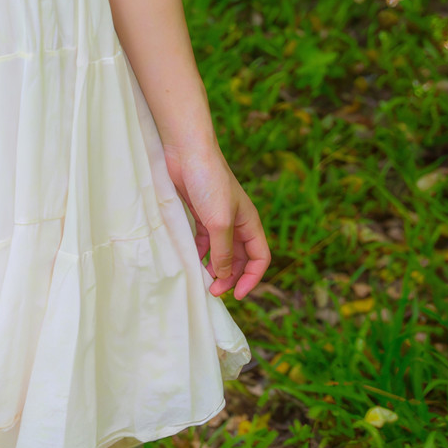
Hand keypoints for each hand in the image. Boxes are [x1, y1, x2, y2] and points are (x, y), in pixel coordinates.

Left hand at [165, 145, 270, 299]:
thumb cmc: (209, 183)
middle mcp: (237, 223)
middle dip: (229, 277)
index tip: (237, 295)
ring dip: (214, 267)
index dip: (252, 279)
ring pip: (221, 251)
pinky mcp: (200, 214)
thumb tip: (224, 276)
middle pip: (239, 259)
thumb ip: (223, 251)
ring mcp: (218, 218)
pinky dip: (199, 252)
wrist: (187, 152)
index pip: (260, 258)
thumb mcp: (219, 222)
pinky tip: (190, 260)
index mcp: (250, 224)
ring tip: (201, 280)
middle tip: (213, 291)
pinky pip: (204, 241)